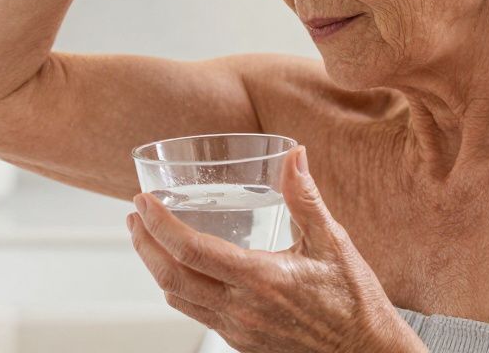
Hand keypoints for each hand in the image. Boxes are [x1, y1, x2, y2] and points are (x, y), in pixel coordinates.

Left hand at [127, 146, 425, 351]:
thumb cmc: (355, 300)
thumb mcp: (333, 241)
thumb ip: (306, 197)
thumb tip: (293, 154)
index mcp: (262, 280)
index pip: (192, 251)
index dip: (160, 224)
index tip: (143, 201)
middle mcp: (242, 309)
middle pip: (171, 278)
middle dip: (144, 244)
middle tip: (134, 216)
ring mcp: (238, 330)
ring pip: (178, 299)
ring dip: (155, 267)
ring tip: (146, 237)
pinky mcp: (241, 342)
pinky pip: (196, 314)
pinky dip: (178, 287)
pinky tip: (181, 267)